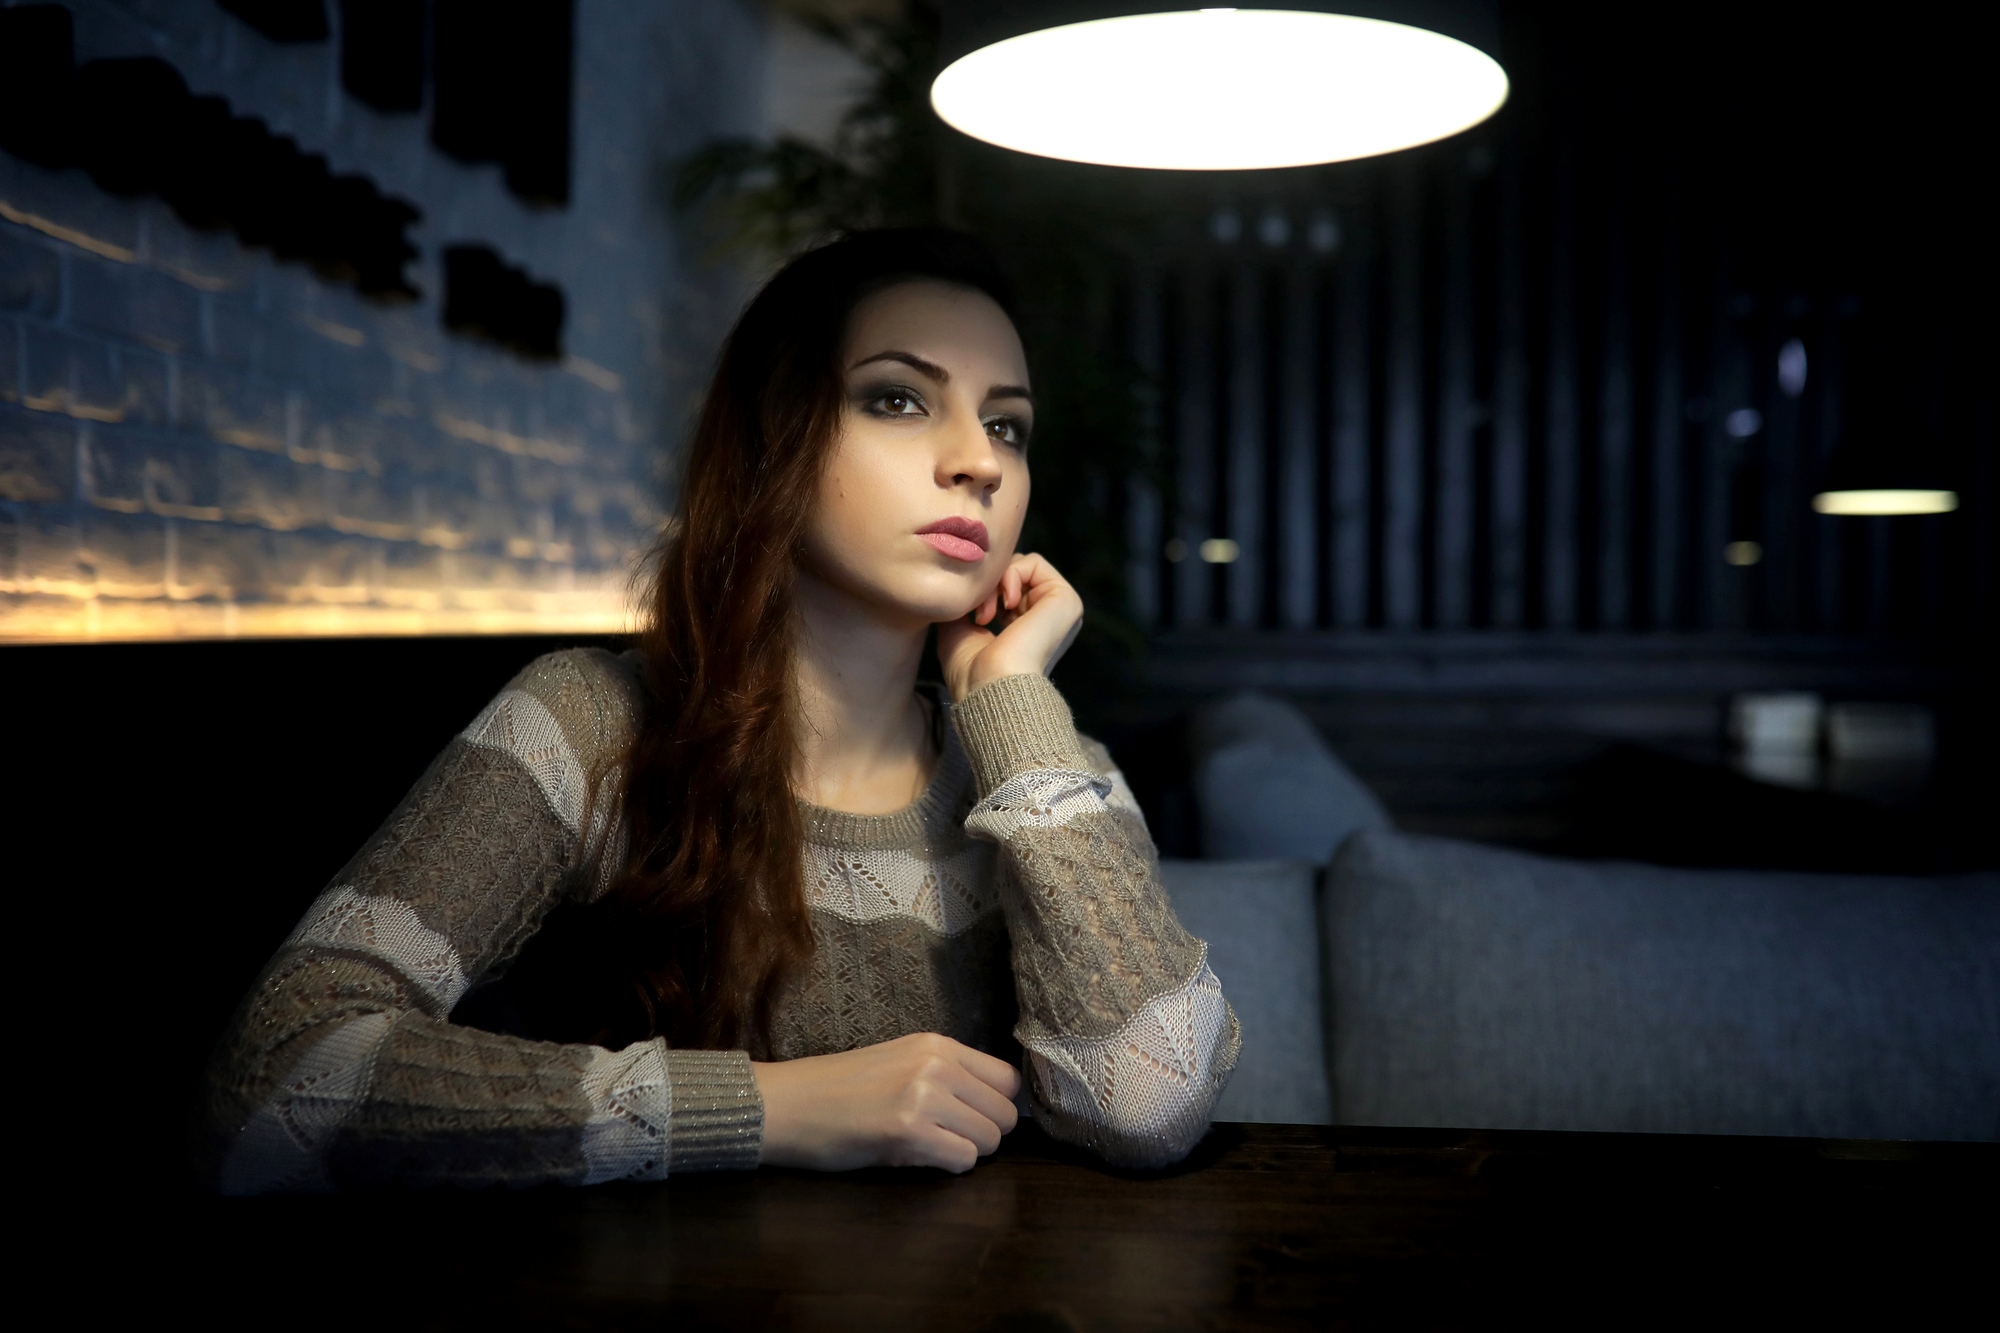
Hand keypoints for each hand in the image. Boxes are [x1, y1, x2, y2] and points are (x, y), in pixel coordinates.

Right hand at [752, 1032, 1022, 1172]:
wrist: (787, 1104)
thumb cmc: (836, 1088)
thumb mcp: (898, 1061)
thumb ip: (945, 1073)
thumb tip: (990, 1102)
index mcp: (937, 1044)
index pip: (1007, 1078)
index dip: (996, 1105)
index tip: (973, 1118)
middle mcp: (938, 1064)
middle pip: (1005, 1112)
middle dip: (984, 1133)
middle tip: (949, 1138)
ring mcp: (926, 1096)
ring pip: (990, 1138)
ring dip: (967, 1151)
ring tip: (930, 1147)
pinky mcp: (911, 1132)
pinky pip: (963, 1159)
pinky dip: (949, 1166)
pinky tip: (919, 1157)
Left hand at [937, 552, 1083, 702]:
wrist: (990, 687)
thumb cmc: (971, 671)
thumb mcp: (959, 629)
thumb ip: (966, 602)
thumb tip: (965, 578)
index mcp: (1029, 629)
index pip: (1004, 587)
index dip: (982, 592)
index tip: (971, 618)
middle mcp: (1048, 618)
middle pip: (1011, 573)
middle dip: (988, 586)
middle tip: (979, 616)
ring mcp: (1059, 609)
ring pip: (1020, 565)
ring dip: (995, 583)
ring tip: (987, 615)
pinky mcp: (1066, 599)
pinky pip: (1034, 562)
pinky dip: (1010, 575)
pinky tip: (1005, 604)